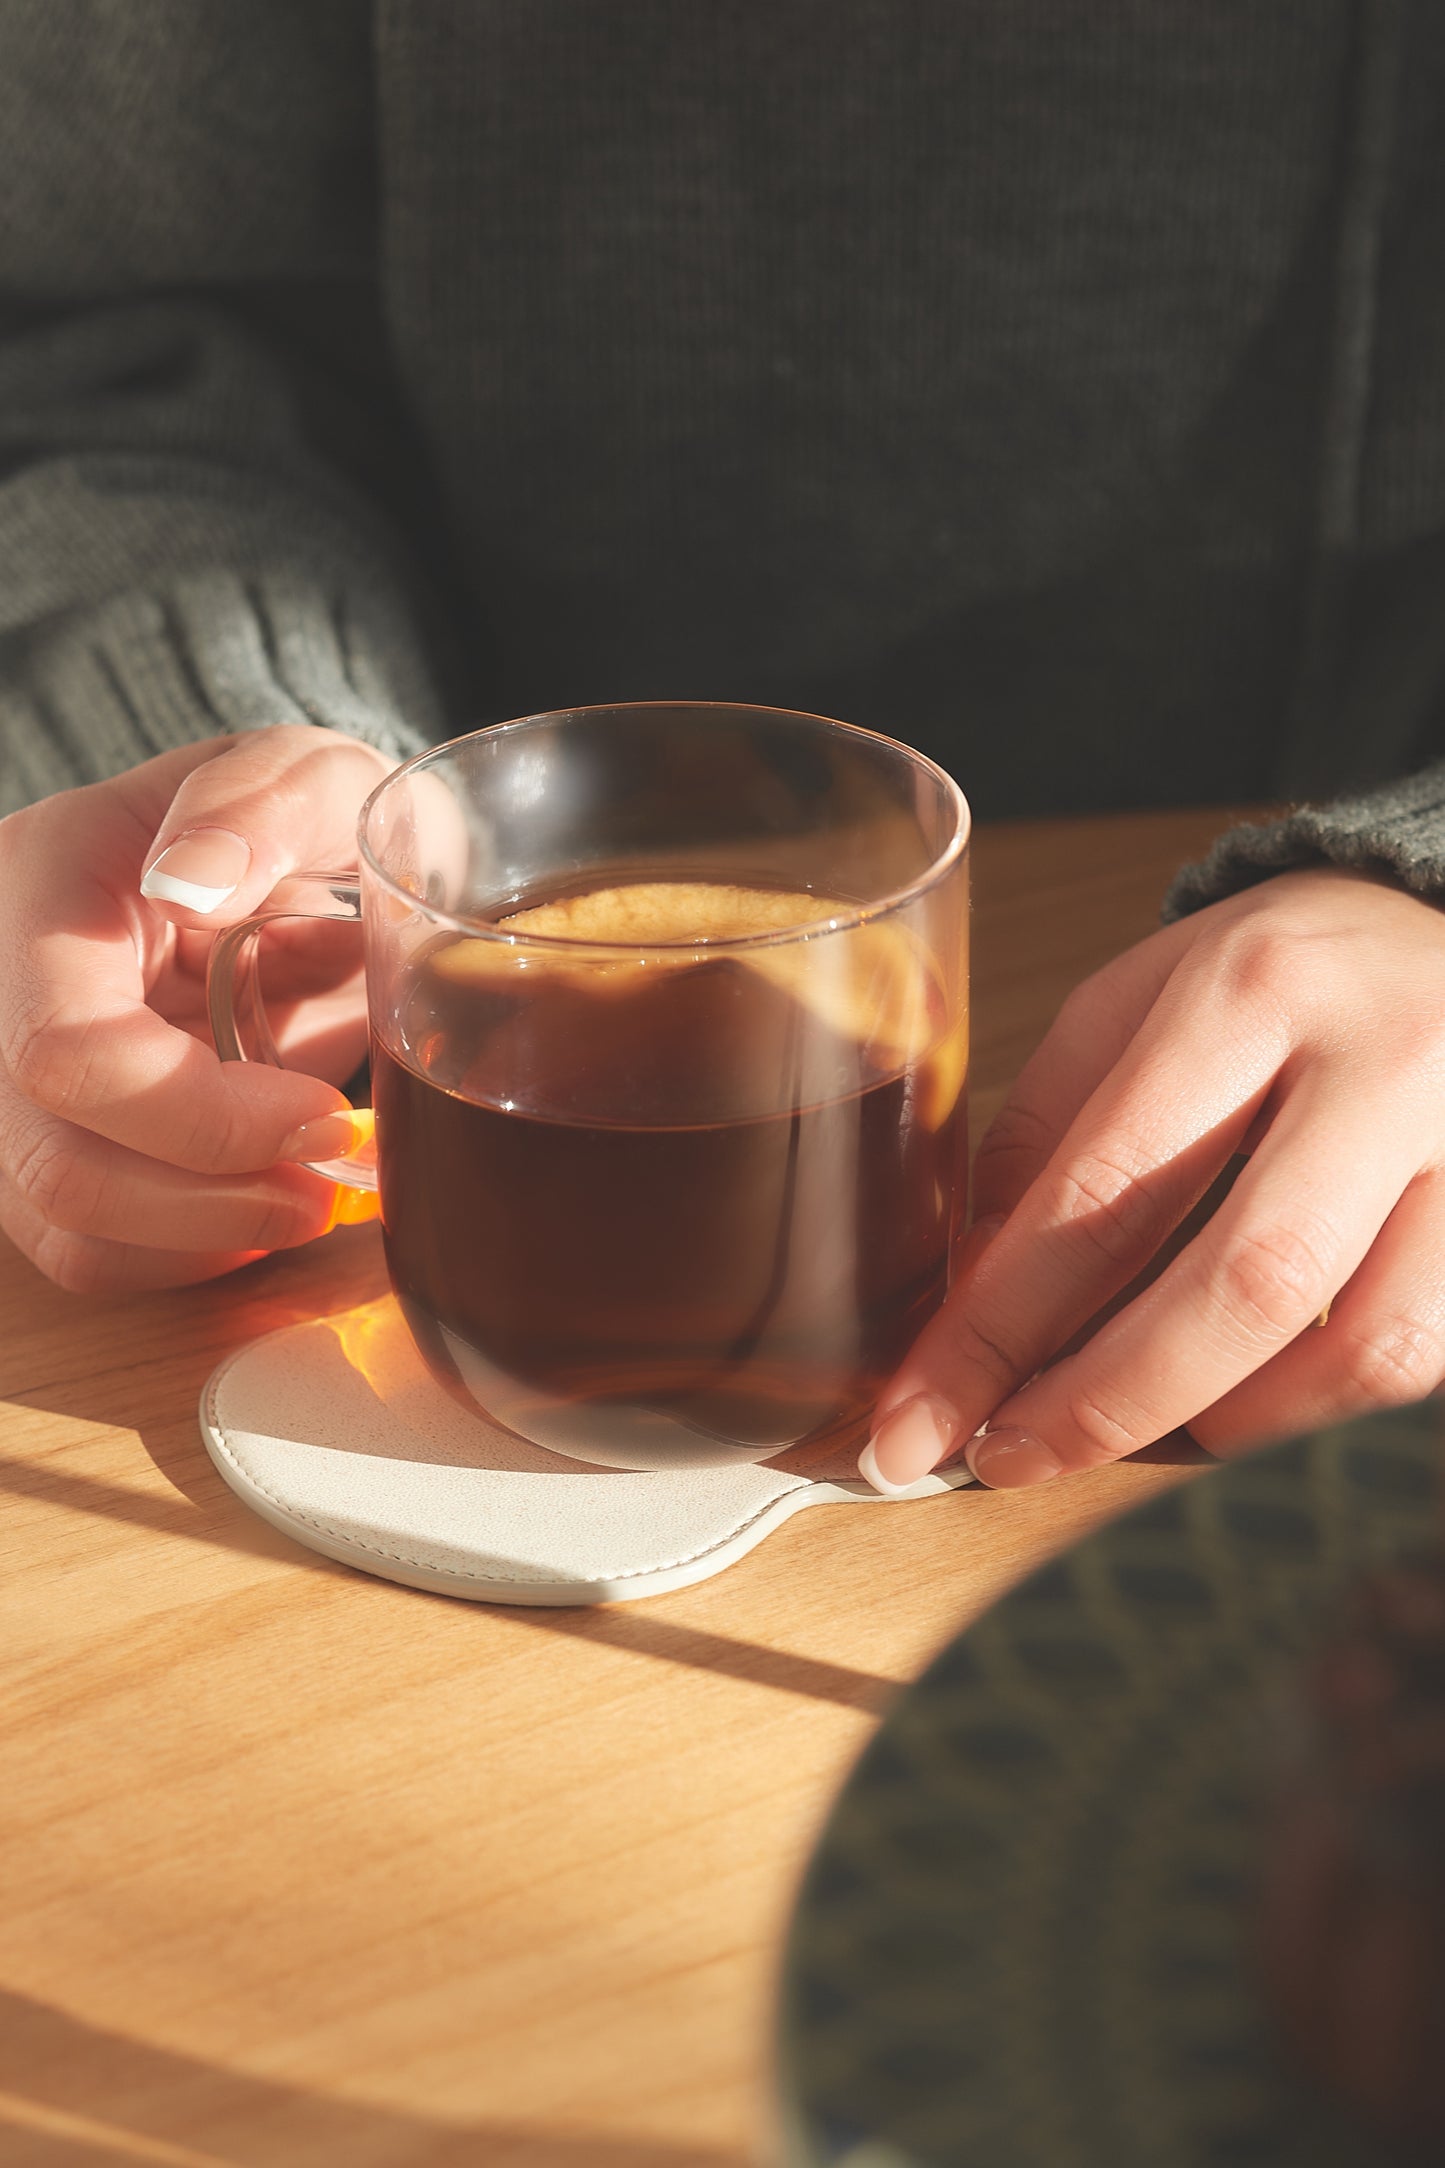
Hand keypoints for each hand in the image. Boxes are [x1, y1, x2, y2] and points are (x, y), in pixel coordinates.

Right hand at [0, 724, 389, 1291]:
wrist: (274, 856)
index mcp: (42, 883)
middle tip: (326, 1182)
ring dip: (204, 1237)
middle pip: (54, 1162)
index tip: (323, 1115)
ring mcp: (5, 1075)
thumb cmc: (295, 818)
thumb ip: (261, 802)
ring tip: (307, 1195)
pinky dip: (185, 1251)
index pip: (68, 1051)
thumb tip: (191, 879)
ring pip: (63, 1224)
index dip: (202, 1117)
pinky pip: (87, 1246)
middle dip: (210, 1199)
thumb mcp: (307, 772)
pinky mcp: (43, 1138)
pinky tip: (257, 1206)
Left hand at [863, 867, 1444, 1489]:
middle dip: (1107, 1402)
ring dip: (1231, 1422)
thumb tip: (970, 1296)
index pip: (1104, 1190)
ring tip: (1135, 1432)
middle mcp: (1382, 1063)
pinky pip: (1427, 1354)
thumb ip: (1048, 1135)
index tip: (918, 1417)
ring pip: (1368, 1346)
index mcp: (1251, 992)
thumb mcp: (1134, 1000)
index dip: (997, 1326)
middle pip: (1247, 1283)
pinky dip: (1319, 1405)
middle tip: (1008, 1457)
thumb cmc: (1277, 972)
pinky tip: (1241, 1399)